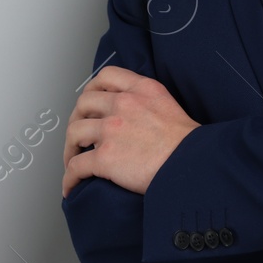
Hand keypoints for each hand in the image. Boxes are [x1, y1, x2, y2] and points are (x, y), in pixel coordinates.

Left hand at [62, 65, 199, 196]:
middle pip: (83, 103)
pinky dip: (69, 178)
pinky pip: (76, 166)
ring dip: (69, 148)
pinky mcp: (105, 157)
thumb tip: (133, 114)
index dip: (92, 89)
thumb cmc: (187, 143)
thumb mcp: (168, 104)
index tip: (90, 102)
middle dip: (76, 118)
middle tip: (79, 133)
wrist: (192, 164)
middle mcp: (123, 104)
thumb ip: (146, 101)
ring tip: (73, 159)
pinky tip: (71, 186)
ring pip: (74, 133)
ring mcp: (111, 130)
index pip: (106, 76)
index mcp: (141, 89)